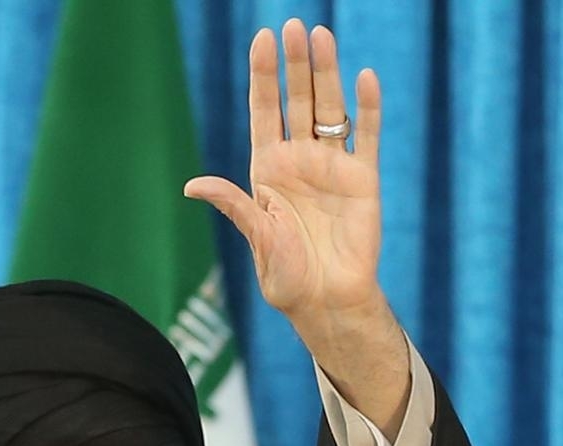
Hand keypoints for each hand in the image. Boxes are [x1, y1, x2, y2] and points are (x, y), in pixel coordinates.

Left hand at [184, 19, 409, 434]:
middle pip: (297, 101)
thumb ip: (236, 206)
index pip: (265, 111)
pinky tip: (365, 77)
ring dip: (327, 73)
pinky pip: (367, 137)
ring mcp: (333, 167)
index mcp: (269, 170)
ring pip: (330, 109)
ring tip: (322, 36)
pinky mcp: (364, 181)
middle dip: (295, 64)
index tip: (262, 38)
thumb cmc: (288, 278)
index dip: (263, 76)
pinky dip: (368, 108)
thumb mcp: (259, 240)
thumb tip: (195, 185)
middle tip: (295, 25)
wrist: (330, 301)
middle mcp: (300, 161)